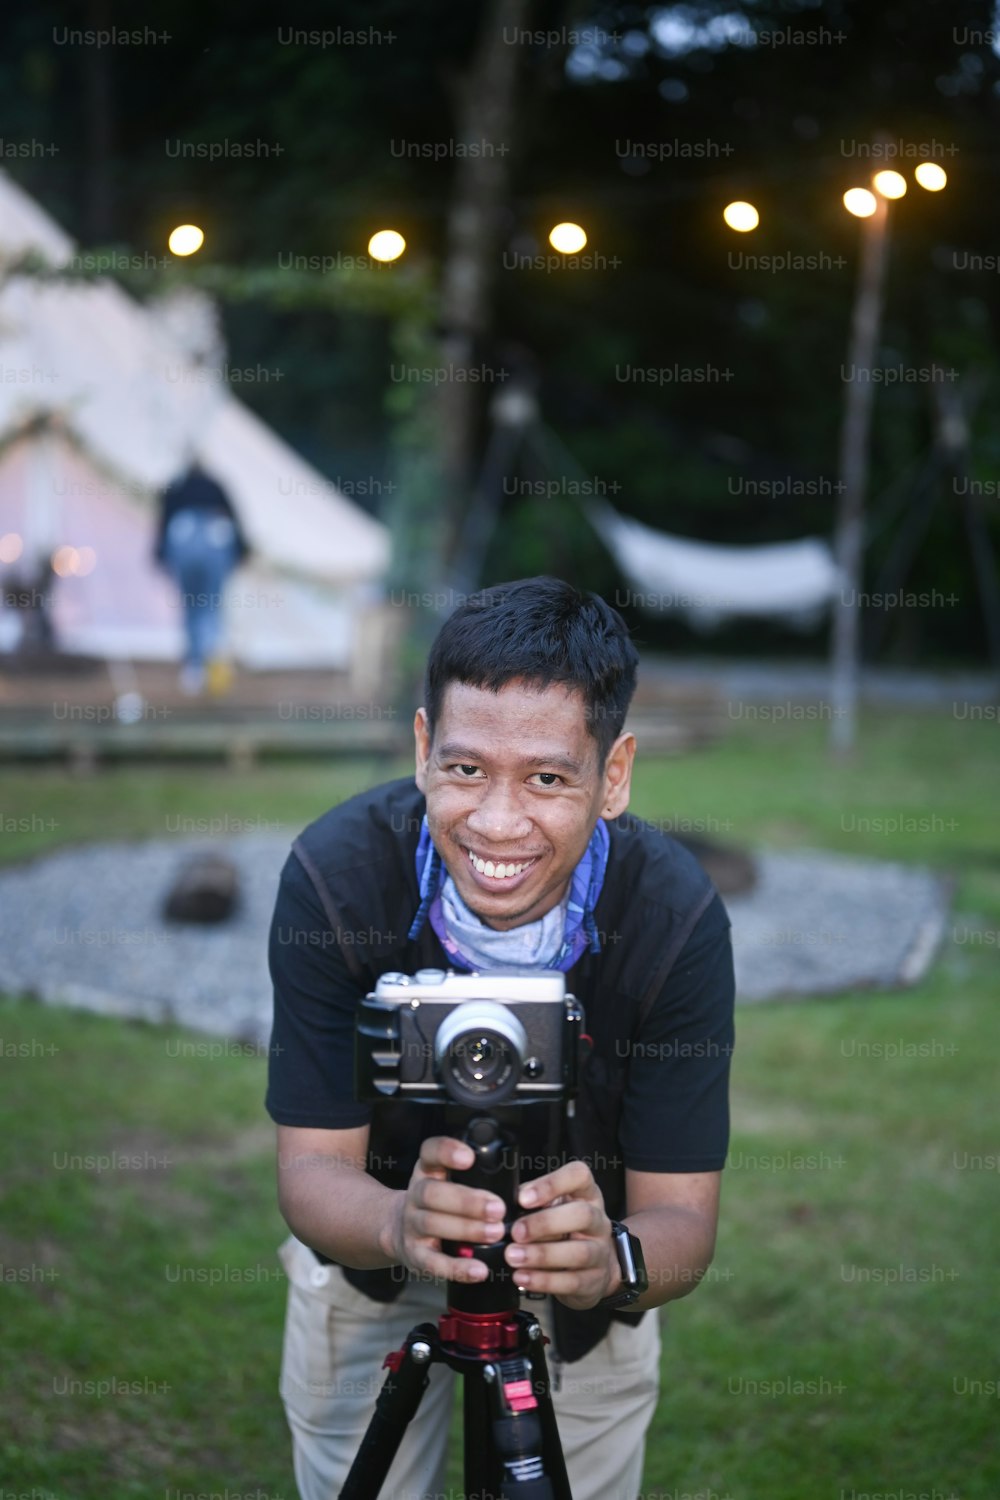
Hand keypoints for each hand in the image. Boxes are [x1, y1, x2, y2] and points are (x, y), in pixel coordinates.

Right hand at [385, 1135, 506, 1284]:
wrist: (399, 1230)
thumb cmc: (438, 1203)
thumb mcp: (446, 1180)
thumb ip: (474, 1179)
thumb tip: (520, 1189)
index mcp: (427, 1170)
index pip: (430, 1151)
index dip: (447, 1152)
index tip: (470, 1158)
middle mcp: (415, 1195)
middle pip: (432, 1193)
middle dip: (467, 1201)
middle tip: (497, 1209)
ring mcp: (411, 1225)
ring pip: (432, 1224)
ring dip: (467, 1230)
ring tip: (496, 1233)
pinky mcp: (414, 1255)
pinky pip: (433, 1263)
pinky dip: (457, 1268)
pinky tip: (479, 1270)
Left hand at [504, 1160, 617, 1310]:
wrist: (595, 1266)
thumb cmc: (565, 1229)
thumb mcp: (553, 1207)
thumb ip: (532, 1203)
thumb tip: (501, 1208)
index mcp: (586, 1194)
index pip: (579, 1176)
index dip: (552, 1184)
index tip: (523, 1198)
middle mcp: (598, 1220)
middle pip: (582, 1215)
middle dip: (545, 1223)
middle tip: (515, 1232)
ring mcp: (600, 1251)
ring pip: (579, 1252)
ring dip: (542, 1255)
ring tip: (513, 1257)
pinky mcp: (595, 1280)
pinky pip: (572, 1282)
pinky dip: (544, 1281)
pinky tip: (523, 1277)